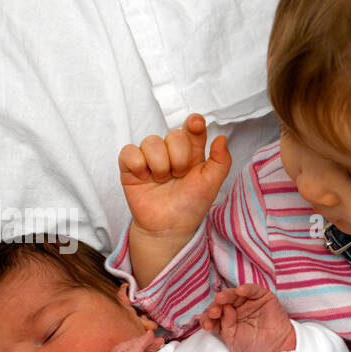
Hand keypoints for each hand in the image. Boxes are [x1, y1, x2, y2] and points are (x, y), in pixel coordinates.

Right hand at [118, 114, 231, 235]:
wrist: (169, 227)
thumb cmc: (190, 206)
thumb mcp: (211, 185)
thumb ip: (220, 162)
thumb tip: (221, 137)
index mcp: (192, 153)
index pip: (193, 129)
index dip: (194, 123)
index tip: (196, 124)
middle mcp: (170, 152)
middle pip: (173, 135)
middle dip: (178, 158)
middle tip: (179, 176)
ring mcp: (150, 157)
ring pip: (151, 142)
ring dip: (159, 164)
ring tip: (162, 181)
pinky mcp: (131, 166)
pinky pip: (129, 152)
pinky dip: (137, 164)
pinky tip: (145, 178)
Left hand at [199, 283, 296, 351]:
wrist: (276, 347)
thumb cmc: (255, 345)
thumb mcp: (233, 340)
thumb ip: (226, 326)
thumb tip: (224, 309)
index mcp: (226, 320)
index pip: (213, 315)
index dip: (208, 318)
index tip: (208, 325)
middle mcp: (235, 309)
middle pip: (222, 303)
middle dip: (215, 306)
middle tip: (214, 312)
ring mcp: (248, 302)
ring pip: (234, 294)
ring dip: (226, 295)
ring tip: (220, 299)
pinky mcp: (261, 296)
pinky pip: (253, 289)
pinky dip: (246, 289)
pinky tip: (240, 291)